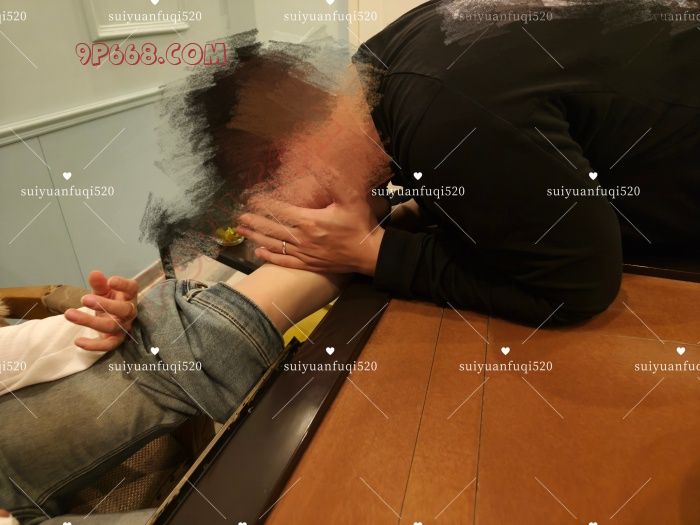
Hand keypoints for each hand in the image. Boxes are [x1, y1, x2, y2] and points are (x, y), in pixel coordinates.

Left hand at [64, 271, 138, 351]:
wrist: (111, 318)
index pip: (131, 288)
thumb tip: (94, 274)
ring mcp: (124, 326)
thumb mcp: (103, 290)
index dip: (123, 285)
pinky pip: (108, 345)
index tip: (110, 281)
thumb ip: (99, 283)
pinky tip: (78, 341)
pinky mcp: (116, 339)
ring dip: (90, 321)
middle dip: (104, 305)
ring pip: (112, 326)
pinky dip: (94, 345)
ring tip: (69, 314)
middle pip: (123, 310)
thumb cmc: (108, 300)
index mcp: (129, 295)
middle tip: (84, 299)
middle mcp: (130, 312)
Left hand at [236, 192, 386, 274]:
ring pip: (275, 244)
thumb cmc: (361, 225)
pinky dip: (270, 257)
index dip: (264, 205)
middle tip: (239, 218)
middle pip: (273, 229)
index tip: (251, 200)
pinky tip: (258, 252)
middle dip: (255, 222)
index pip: (281, 211)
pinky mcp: (309, 264)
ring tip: (241, 232)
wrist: (370, 254)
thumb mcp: (351, 199)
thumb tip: (320, 165)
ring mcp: (305, 253)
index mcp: (310, 220)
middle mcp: (303, 238)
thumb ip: (334, 182)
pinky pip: (284, 261)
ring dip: (256, 237)